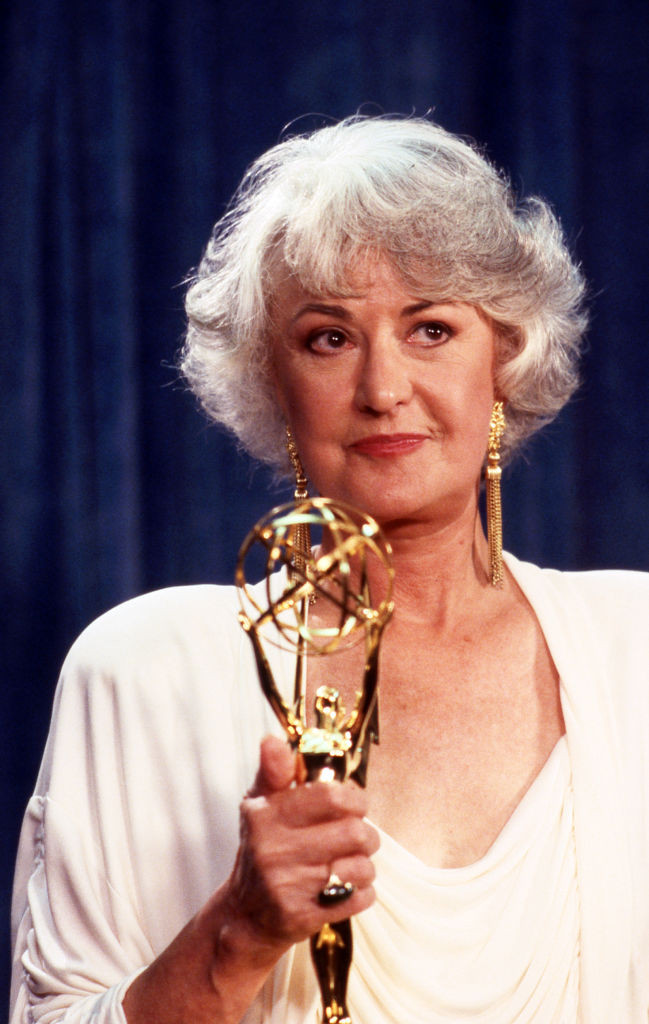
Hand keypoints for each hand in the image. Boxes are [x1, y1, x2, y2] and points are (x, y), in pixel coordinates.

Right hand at [224, 735, 378, 951]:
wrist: (245, 916)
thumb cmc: (262, 850)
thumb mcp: (260, 807)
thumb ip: (274, 772)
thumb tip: (272, 740)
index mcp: (266, 817)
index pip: (331, 796)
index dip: (354, 798)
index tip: (354, 803)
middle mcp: (274, 851)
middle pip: (354, 833)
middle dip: (366, 834)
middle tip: (357, 837)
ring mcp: (289, 887)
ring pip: (362, 867)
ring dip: (364, 865)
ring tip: (349, 863)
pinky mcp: (304, 918)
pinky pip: (360, 898)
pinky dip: (362, 892)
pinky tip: (345, 888)